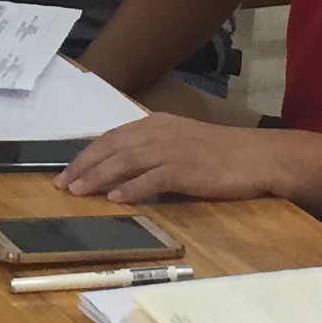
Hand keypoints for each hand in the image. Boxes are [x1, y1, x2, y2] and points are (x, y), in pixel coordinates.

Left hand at [57, 113, 285, 205]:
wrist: (259, 156)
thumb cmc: (222, 154)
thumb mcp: (181, 143)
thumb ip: (152, 152)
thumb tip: (121, 171)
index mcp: (156, 124)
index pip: (111, 137)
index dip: (86, 154)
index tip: (66, 171)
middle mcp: (160, 132)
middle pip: (112, 147)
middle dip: (84, 166)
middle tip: (62, 184)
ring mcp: (173, 150)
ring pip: (126, 161)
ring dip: (99, 177)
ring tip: (79, 191)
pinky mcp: (186, 169)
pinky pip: (152, 179)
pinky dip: (132, 188)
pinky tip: (116, 198)